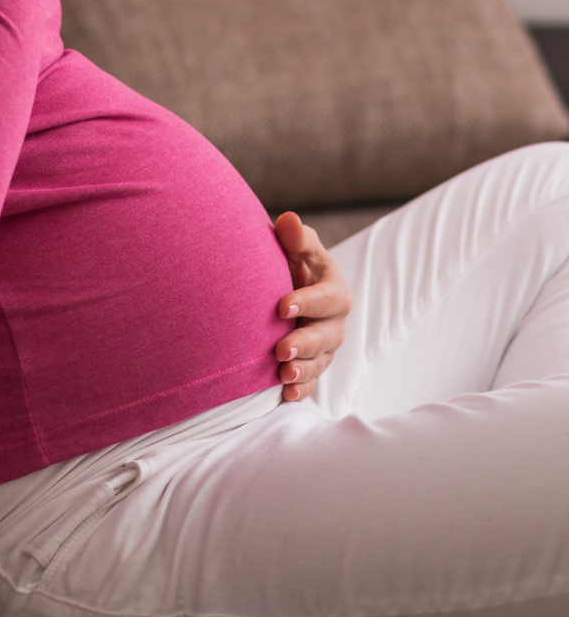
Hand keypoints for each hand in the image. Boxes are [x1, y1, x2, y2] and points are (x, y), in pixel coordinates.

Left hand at [273, 212, 352, 401]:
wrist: (287, 285)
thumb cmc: (293, 261)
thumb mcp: (296, 246)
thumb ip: (294, 237)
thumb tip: (288, 221)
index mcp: (334, 289)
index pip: (328, 297)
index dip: (308, 302)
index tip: (281, 307)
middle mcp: (335, 320)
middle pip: (328, 335)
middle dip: (306, 344)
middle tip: (281, 350)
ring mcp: (326, 345)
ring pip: (321, 361)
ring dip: (304, 370)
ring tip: (283, 375)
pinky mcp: (315, 363)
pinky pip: (313, 381)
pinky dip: (302, 389)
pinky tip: (286, 395)